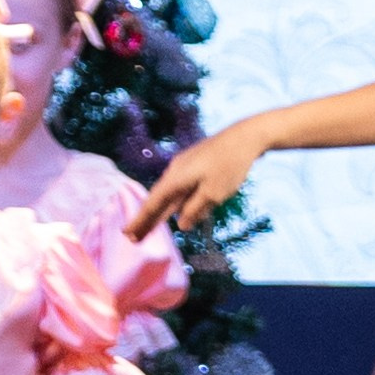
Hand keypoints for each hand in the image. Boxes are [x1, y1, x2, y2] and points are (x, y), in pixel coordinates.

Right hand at [133, 122, 265, 236]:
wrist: (246, 136)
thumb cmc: (230, 166)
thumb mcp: (213, 194)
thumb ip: (195, 210)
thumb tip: (181, 224)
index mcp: (176, 178)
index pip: (153, 204)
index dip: (141, 220)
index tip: (127, 234)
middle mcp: (175, 171)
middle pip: (158, 199)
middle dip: (146, 219)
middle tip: (134, 238)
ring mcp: (185, 166)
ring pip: (169, 194)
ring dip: (160, 212)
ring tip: (149, 228)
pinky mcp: (195, 164)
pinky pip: (180, 187)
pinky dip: (174, 202)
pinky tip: (173, 211)